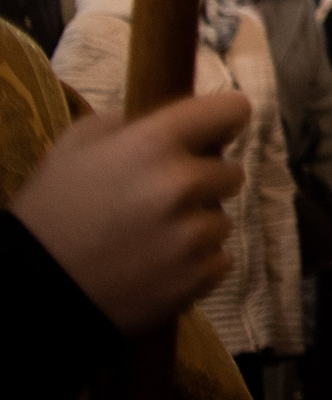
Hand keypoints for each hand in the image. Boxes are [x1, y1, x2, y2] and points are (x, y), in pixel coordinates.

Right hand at [9, 91, 249, 333]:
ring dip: (196, 227)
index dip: (224, 121)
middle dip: (203, 183)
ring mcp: (190, 235)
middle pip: (231, 173)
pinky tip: (156, 265)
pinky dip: (195, 265)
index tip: (215, 133)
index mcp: (154, 142)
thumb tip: (180, 122)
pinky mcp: (195, 277)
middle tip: (161, 199)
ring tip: (149, 238)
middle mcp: (180, 184)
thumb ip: (133, 122)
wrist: (30, 290)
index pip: (233, 110)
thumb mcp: (78, 145)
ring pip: (221, 220)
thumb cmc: (51, 210)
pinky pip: (219, 260)